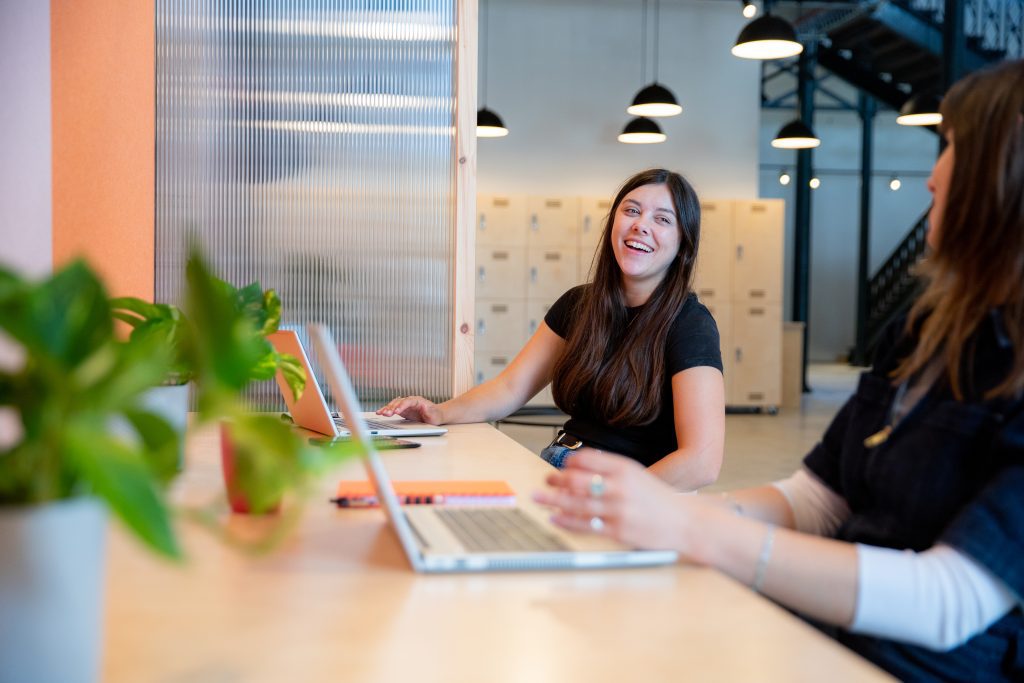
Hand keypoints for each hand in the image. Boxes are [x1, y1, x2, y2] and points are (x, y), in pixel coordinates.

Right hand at [376, 395, 444, 424]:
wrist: (436, 415)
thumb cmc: (436, 415)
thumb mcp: (434, 414)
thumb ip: (429, 411)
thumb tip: (424, 406)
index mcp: (418, 401)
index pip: (408, 401)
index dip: (401, 406)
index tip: (396, 412)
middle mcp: (410, 401)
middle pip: (399, 402)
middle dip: (392, 408)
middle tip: (386, 414)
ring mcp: (405, 406)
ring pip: (394, 405)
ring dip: (387, 409)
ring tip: (380, 413)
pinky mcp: (402, 410)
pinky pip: (393, 409)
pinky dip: (386, 411)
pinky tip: (380, 413)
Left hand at [532, 450, 694, 552]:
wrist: (685, 522)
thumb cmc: (659, 499)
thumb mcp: (637, 474)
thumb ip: (611, 469)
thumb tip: (579, 466)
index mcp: (625, 468)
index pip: (588, 458)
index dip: (569, 462)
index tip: (560, 466)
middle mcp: (620, 487)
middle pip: (578, 480)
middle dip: (557, 480)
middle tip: (545, 481)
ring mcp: (619, 510)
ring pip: (578, 503)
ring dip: (554, 500)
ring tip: (539, 498)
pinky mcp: (618, 531)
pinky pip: (586, 525)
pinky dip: (567, 521)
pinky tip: (555, 518)